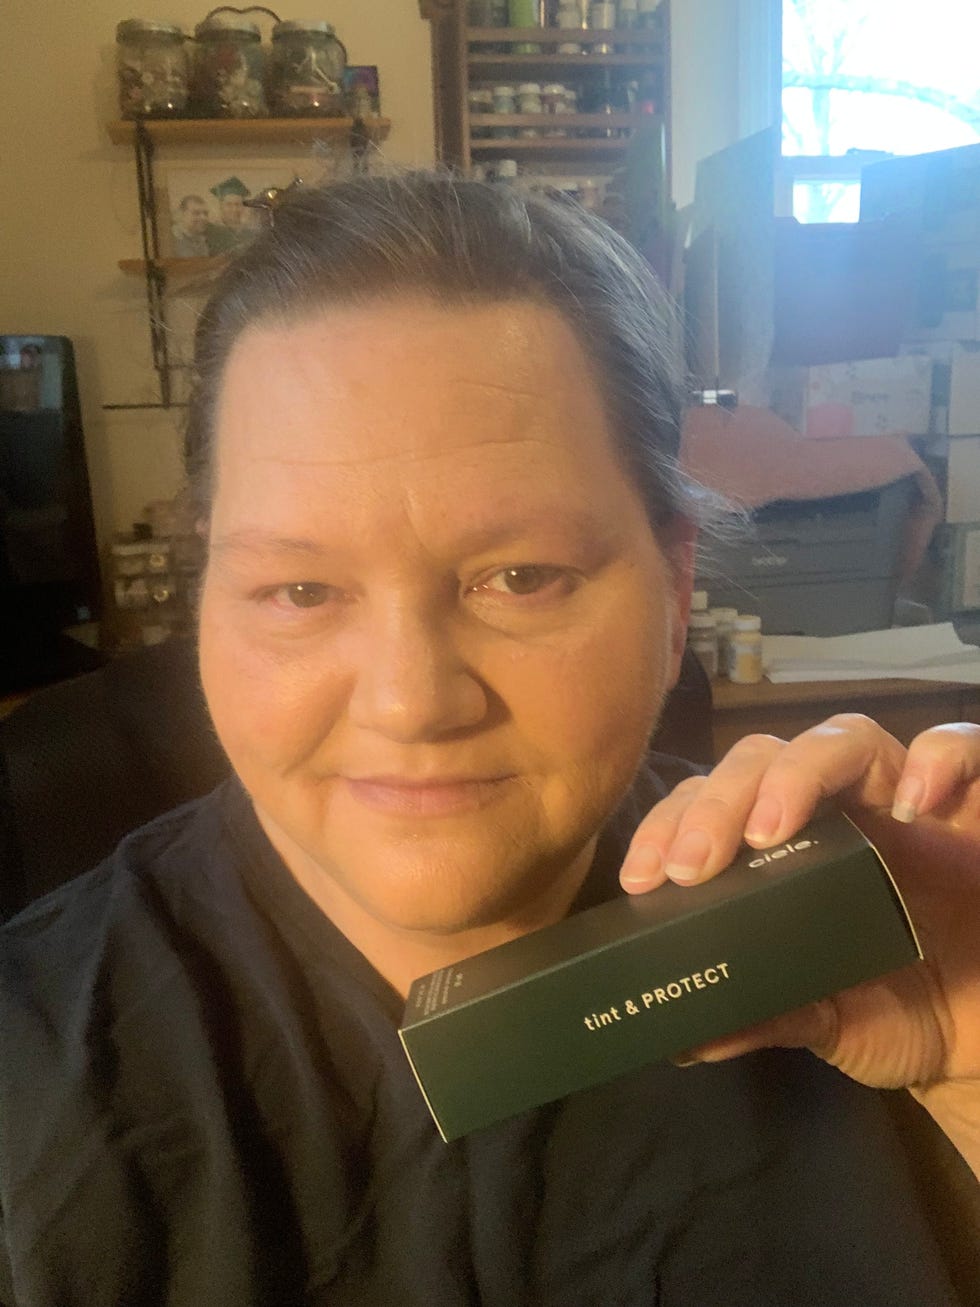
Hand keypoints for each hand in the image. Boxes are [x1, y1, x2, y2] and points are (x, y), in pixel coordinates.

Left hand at [620, 716, 979, 1096]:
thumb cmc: (899, 1010)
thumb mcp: (825, 1019)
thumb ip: (764, 1014)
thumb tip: (684, 1039)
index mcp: (789, 846)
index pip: (716, 802)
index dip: (673, 824)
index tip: (645, 879)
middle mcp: (839, 809)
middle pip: (765, 758)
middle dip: (718, 802)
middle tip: (690, 865)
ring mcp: (906, 799)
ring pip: (843, 738)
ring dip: (799, 773)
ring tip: (770, 831)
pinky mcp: (976, 806)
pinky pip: (964, 746)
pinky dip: (940, 757)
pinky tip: (914, 804)